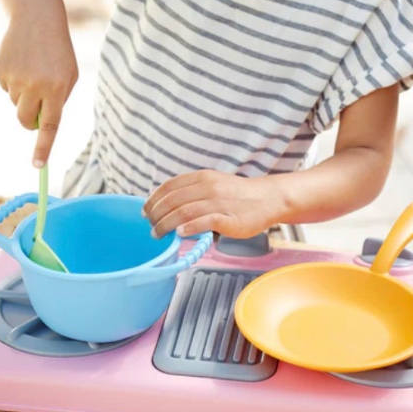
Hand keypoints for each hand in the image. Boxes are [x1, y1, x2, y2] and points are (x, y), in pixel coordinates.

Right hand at [0, 4, 77, 165]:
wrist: (37, 16)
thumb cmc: (58, 50)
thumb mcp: (69, 74)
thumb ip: (58, 100)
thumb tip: (42, 123)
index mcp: (57, 88)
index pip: (50, 126)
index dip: (43, 147)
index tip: (38, 165)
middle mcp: (35, 85)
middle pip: (26, 120)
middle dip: (30, 121)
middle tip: (37, 107)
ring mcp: (16, 78)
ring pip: (16, 104)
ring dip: (24, 95)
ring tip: (33, 69)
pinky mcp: (1, 71)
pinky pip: (6, 89)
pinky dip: (13, 81)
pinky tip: (21, 62)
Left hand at [143, 170, 282, 238]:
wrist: (267, 198)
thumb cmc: (237, 194)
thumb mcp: (213, 183)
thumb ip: (192, 191)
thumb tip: (166, 205)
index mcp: (202, 177)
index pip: (170, 186)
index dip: (153, 199)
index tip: (145, 210)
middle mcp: (208, 187)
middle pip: (173, 201)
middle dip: (156, 215)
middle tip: (150, 227)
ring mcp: (219, 203)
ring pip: (183, 212)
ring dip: (165, 224)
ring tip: (158, 233)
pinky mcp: (229, 219)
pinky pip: (204, 222)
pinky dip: (188, 228)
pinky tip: (179, 233)